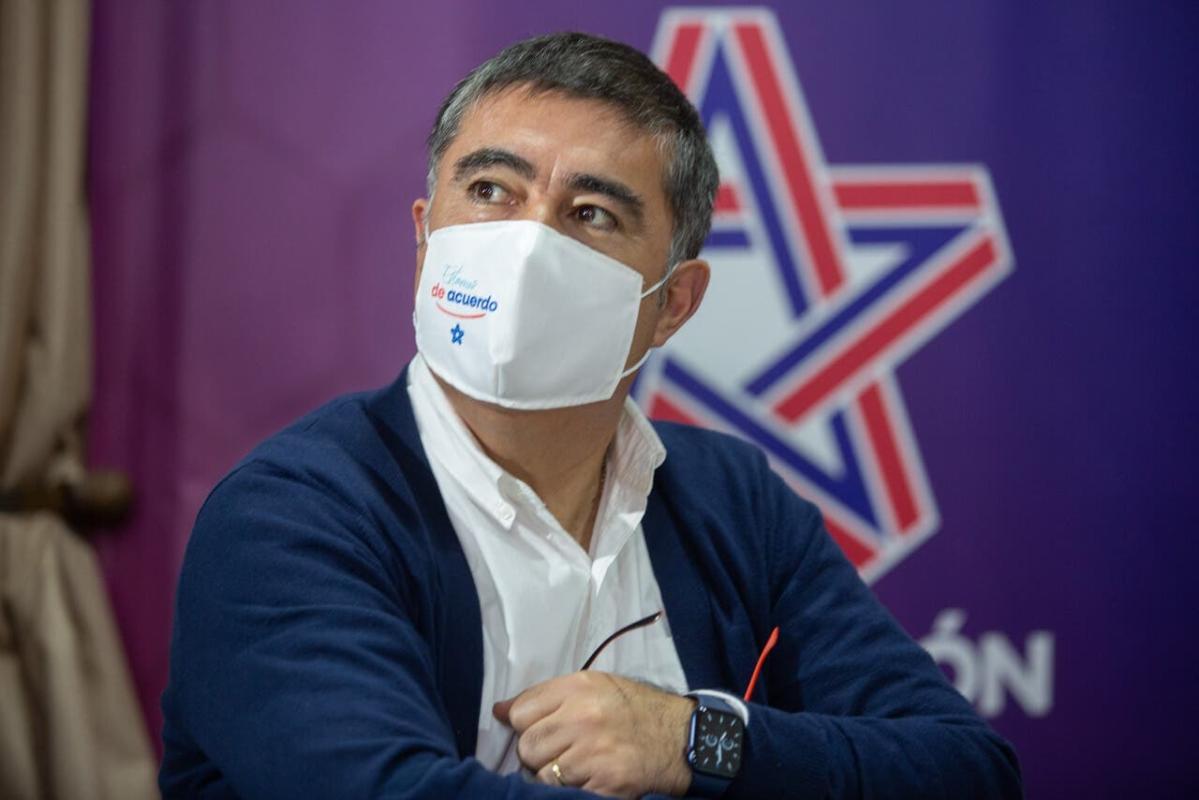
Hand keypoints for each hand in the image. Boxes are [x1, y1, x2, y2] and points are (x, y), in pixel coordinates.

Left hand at [493, 671, 695, 797]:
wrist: (678, 737)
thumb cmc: (632, 709)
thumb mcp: (593, 686)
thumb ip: (545, 696)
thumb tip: (499, 711)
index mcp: (578, 687)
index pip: (520, 712)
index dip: (527, 725)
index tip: (543, 729)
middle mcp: (584, 717)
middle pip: (526, 746)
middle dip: (538, 753)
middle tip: (562, 750)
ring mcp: (593, 752)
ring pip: (541, 774)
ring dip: (553, 775)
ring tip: (577, 765)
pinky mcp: (604, 783)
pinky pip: (562, 792)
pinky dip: (571, 789)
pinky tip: (589, 777)